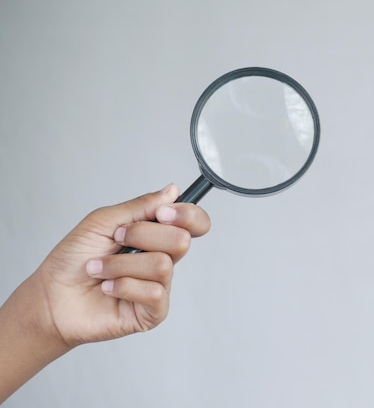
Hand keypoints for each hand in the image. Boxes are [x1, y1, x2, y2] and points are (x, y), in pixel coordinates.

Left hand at [37, 183, 210, 345]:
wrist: (51, 296)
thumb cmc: (73, 259)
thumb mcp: (103, 221)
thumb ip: (140, 206)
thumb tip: (172, 191)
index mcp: (157, 235)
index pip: (194, 223)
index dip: (187, 215)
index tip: (162, 213)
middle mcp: (163, 259)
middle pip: (181, 240)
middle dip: (142, 235)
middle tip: (117, 240)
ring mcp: (159, 286)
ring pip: (161, 265)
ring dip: (120, 264)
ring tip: (100, 269)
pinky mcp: (153, 312)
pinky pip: (153, 292)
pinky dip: (123, 286)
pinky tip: (108, 288)